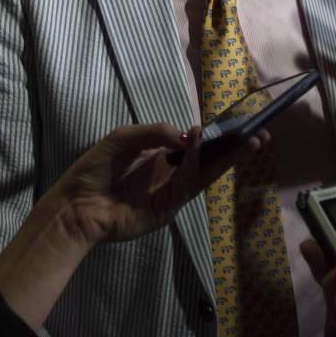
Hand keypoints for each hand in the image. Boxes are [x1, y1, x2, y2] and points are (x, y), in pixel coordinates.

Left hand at [50, 122, 264, 247]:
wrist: (74, 205)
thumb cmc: (94, 170)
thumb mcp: (124, 138)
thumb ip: (156, 132)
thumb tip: (187, 133)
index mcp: (160, 159)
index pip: (195, 147)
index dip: (216, 137)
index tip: (239, 126)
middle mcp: (170, 176)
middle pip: (209, 162)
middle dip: (235, 150)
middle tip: (260, 136)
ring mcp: (170, 195)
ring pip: (205, 174)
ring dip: (227, 157)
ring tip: (247, 140)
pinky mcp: (166, 210)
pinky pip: (185, 184)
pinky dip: (194, 162)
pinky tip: (197, 142)